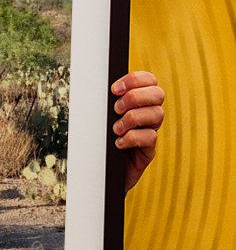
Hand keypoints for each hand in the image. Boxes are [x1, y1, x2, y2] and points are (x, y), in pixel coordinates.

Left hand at [111, 70, 164, 191]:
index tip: (114, 89)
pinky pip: (150, 137)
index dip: (135, 79)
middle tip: (116, 109)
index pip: (149, 80)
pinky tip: (118, 143)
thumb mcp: (100, 117)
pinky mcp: (148, 150)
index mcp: (138, 101)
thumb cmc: (99, 138)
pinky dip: (132, 138)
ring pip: (157, 114)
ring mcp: (150, 131)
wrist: (101, 170)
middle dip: (135, 97)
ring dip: (132, 118)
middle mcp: (148, 114)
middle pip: (158, 94)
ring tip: (115, 128)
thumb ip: (102, 101)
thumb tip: (91, 87)